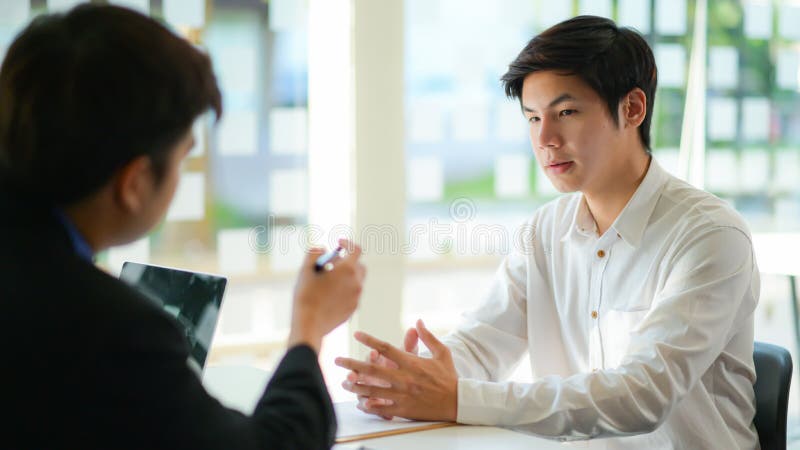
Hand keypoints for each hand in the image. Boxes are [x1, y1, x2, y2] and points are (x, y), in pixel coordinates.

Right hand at [288, 239, 364, 352]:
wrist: (309, 325)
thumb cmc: (306, 296)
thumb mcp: (305, 270)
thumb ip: (314, 254)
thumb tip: (321, 248)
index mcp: (347, 270)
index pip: (356, 249)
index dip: (347, 244)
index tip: (338, 244)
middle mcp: (356, 282)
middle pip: (359, 265)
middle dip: (347, 261)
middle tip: (331, 264)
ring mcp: (356, 297)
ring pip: (356, 281)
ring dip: (346, 276)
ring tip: (328, 281)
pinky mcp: (353, 309)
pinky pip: (352, 294)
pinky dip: (345, 290)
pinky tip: (329, 295)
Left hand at [336, 319, 457, 421]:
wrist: (458, 401)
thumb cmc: (448, 376)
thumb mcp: (442, 352)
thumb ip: (428, 336)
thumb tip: (418, 320)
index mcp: (411, 362)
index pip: (386, 348)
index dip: (369, 340)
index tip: (357, 334)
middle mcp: (404, 378)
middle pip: (372, 369)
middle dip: (352, 364)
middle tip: (337, 360)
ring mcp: (402, 394)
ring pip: (372, 390)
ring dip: (355, 386)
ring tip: (343, 382)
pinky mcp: (404, 409)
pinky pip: (382, 408)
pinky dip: (369, 406)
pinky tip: (359, 403)